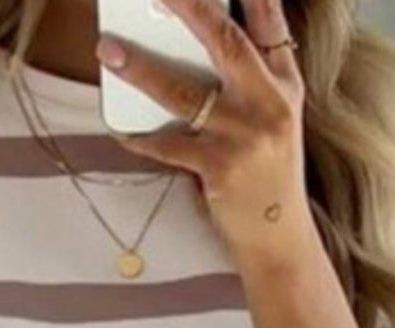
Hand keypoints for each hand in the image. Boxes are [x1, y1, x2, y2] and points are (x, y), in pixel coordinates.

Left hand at [96, 0, 310, 260]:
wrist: (279, 238)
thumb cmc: (268, 177)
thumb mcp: (275, 123)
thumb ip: (250, 86)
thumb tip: (189, 51)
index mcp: (286, 87)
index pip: (270, 25)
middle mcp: (269, 104)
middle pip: (225, 42)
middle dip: (188, 7)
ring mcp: (244, 136)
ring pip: (182, 91)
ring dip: (140, 68)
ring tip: (108, 50)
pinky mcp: (220, 167)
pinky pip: (167, 145)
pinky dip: (140, 138)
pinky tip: (121, 130)